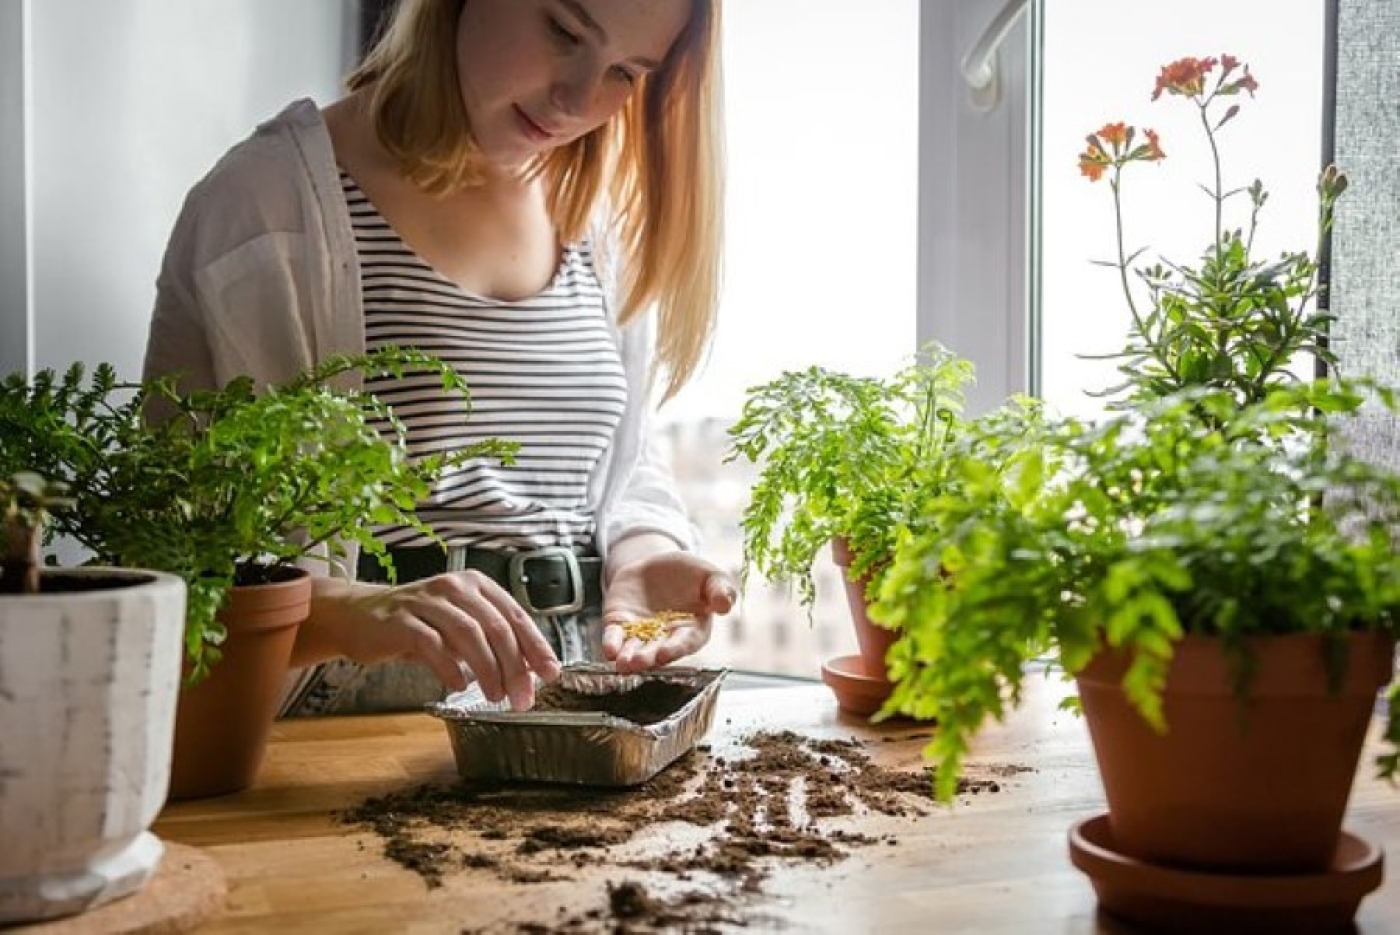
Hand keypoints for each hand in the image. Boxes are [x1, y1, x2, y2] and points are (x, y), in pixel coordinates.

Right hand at [325, 572, 561, 709]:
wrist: (358, 616)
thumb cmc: (416, 624)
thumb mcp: (458, 629)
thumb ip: (491, 645)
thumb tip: (529, 674)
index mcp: (476, 585)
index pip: (516, 615)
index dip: (536, 646)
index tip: (550, 673)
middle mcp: (454, 587)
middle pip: (496, 627)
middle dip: (515, 667)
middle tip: (522, 696)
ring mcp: (425, 601)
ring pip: (469, 634)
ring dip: (487, 670)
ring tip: (495, 695)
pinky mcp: (400, 620)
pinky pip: (431, 643)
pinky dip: (449, 667)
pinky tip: (457, 686)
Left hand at [601, 550, 736, 672]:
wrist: (656, 564)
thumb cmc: (689, 573)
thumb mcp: (709, 575)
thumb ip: (720, 589)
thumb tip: (725, 605)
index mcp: (692, 630)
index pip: (685, 643)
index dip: (675, 649)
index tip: (665, 654)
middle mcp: (665, 638)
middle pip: (656, 651)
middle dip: (647, 658)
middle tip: (638, 663)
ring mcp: (640, 633)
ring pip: (633, 649)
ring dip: (628, 658)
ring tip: (623, 664)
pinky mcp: (620, 625)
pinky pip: (614, 637)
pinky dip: (611, 644)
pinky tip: (609, 651)